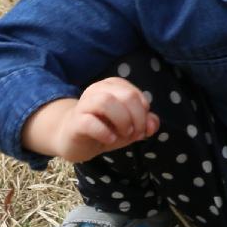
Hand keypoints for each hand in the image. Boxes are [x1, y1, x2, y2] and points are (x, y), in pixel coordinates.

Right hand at [21, 78, 157, 163]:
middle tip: (135, 134)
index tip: (142, 130)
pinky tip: (109, 139)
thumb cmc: (105, 129)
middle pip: (127, 96)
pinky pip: (89, 121)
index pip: (136, 95)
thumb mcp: (130, 126)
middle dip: (137, 118)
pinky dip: (104, 132)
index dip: (144, 114)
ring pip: (106, 102)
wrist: (74, 141)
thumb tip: (152, 125)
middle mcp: (98, 90)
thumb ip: (146, 123)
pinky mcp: (75, 121)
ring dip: (122, 121)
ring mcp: (84, 104)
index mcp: (113, 86)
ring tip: (124, 134)